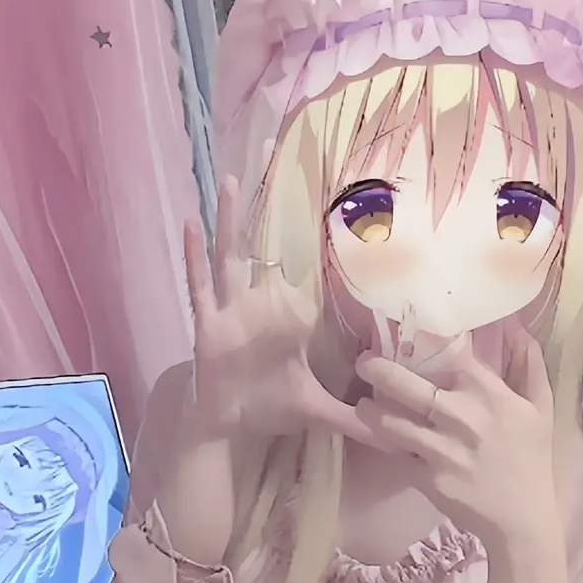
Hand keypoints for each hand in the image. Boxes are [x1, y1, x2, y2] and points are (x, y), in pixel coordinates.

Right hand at [182, 177, 371, 448]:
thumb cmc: (266, 407)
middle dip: (269, 202)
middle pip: (265, 243)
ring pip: (230, 254)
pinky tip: (189, 224)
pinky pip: (199, 285)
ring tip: (232, 178)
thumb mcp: (317, 410)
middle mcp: (258, 303)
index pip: (302, 262)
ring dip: (231, 219)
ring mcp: (230, 310)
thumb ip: (352, 418)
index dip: (311, 229)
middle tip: (274, 151)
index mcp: (286, 314)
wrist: (227, 428)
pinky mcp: (207, 325)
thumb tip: (393, 432)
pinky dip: (194, 257)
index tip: (324, 188)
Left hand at [353, 323, 562, 558]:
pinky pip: (398, 455)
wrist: (521, 520)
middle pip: (409, 386)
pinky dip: (387, 445)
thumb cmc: (532, 461)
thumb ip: (530, 367)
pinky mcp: (428, 478)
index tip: (406, 333)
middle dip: (379, 370)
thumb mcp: (541, 409)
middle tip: (364, 362)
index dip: (424, 340)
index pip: (451, 353)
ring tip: (364, 404)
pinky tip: (379, 436)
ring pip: (393, 423)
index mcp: (489, 394)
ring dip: (372, 411)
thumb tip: (518, 330)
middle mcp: (462, 417)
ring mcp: (442, 450)